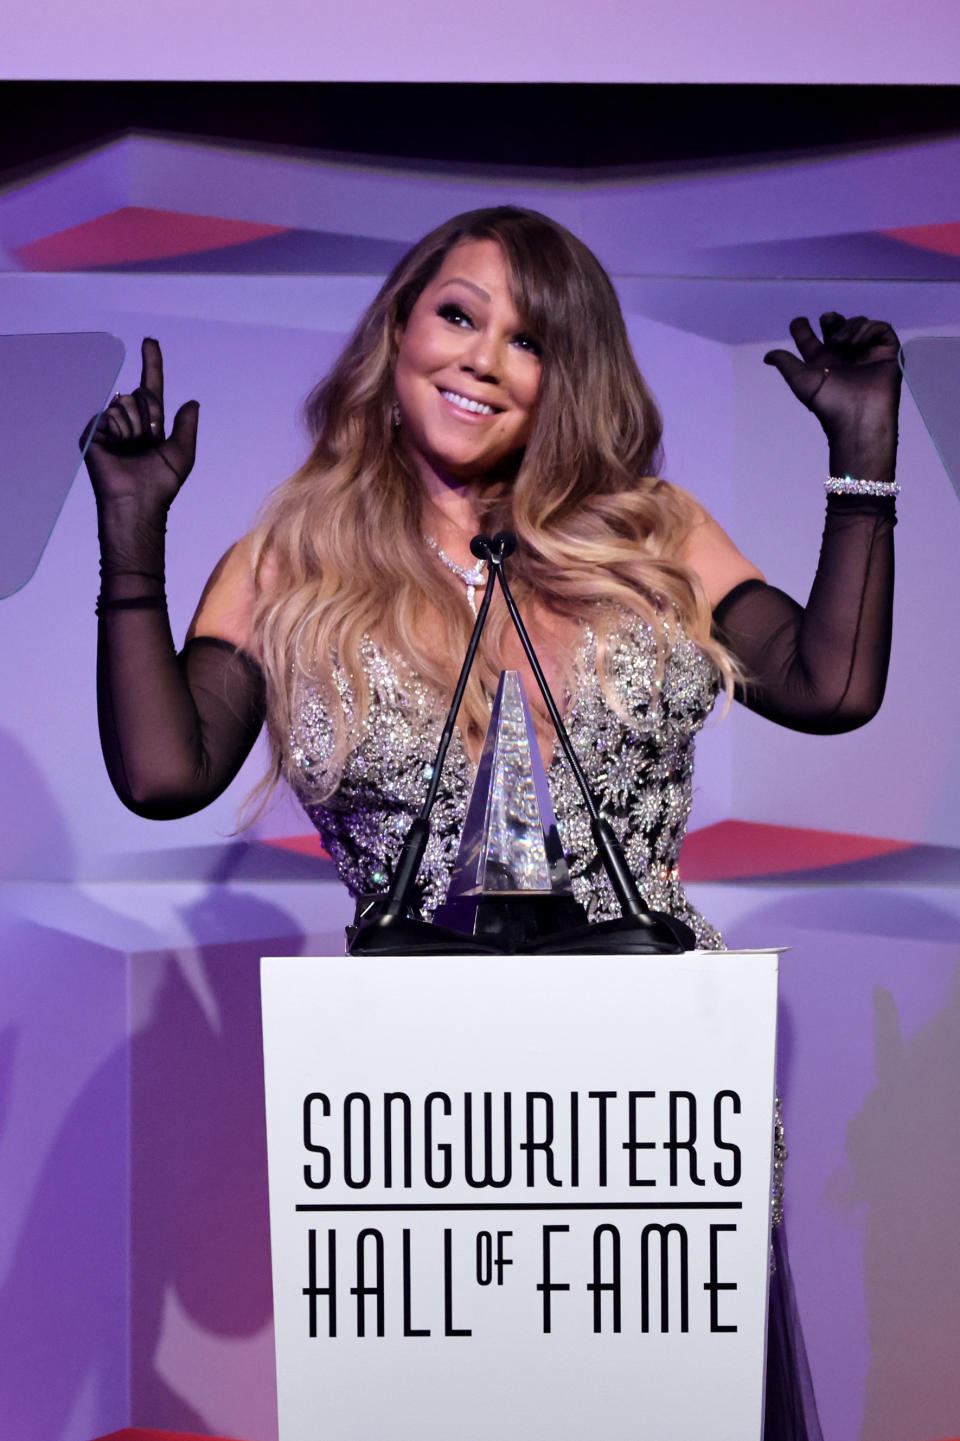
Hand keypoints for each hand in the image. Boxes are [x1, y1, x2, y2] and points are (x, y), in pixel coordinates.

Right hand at [81, 338, 198, 511]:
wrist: (138, 501)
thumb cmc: (160, 484)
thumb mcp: (182, 453)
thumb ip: (186, 426)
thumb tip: (192, 402)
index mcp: (148, 424)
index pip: (150, 387)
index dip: (151, 364)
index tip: (150, 341)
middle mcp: (128, 421)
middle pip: (142, 394)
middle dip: (150, 415)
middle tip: (147, 441)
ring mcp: (109, 425)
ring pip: (125, 402)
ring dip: (135, 427)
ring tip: (131, 449)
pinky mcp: (93, 431)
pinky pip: (110, 414)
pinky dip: (119, 430)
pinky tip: (117, 448)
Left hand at [764, 314, 901, 483]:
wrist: (857, 418)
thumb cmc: (829, 404)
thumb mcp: (801, 381)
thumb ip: (785, 364)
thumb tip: (767, 356)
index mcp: (822, 362)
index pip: (810, 338)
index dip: (802, 327)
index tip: (799, 323)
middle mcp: (843, 356)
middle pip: (836, 326)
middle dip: (831, 319)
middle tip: (827, 322)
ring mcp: (866, 353)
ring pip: (858, 324)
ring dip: (848, 327)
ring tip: (842, 343)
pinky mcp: (887, 352)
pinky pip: (881, 328)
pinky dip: (868, 329)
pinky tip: (857, 342)